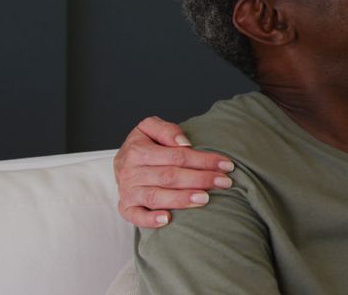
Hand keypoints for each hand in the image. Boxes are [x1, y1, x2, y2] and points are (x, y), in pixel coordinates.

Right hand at [113, 116, 234, 227]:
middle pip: (170, 176)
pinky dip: (150, 220)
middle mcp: (131, 172)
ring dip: (182, 199)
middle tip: (224, 182)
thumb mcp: (150, 127)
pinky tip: (168, 219)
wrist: (122, 162)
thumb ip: (166, 130)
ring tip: (205, 198)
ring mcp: (128, 192)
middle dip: (200, 179)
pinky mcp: (126, 208)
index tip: (225, 165)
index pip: (176, 156)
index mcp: (138, 150)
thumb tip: (184, 143)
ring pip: (156, 196)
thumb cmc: (143, 145)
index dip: (203, 160)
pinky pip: (135, 216)